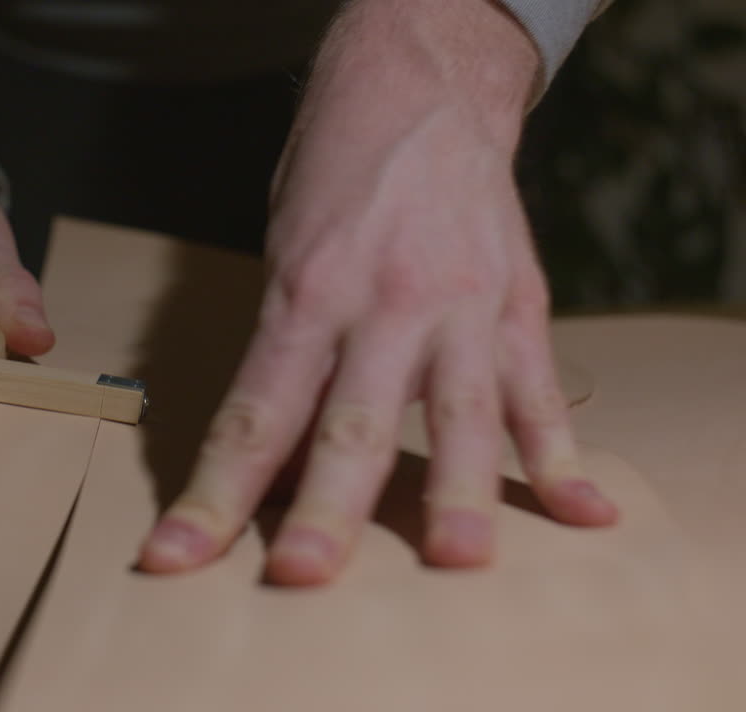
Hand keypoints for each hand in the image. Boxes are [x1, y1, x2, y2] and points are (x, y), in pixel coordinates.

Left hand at [139, 0, 616, 584]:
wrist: (422, 88)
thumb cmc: (336, 173)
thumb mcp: (284, 255)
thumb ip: (287, 355)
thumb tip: (279, 460)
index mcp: (307, 294)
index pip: (253, 415)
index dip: (213, 495)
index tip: (175, 559)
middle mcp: (383, 306)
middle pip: (348, 426)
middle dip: (324, 511)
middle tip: (300, 577)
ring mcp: (460, 308)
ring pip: (458, 416)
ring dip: (455, 492)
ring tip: (454, 560)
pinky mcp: (518, 305)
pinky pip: (539, 391)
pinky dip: (560, 455)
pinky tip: (581, 511)